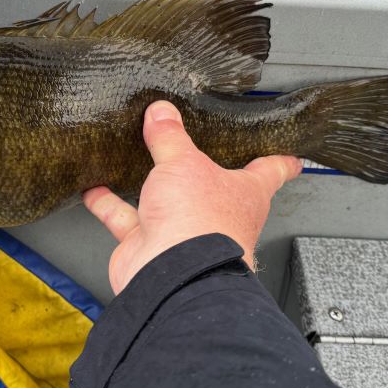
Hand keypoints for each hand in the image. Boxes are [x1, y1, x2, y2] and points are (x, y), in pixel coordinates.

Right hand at [84, 101, 301, 294]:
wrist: (171, 275)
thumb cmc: (200, 225)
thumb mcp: (185, 163)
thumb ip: (170, 137)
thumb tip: (162, 113)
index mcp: (245, 192)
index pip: (272, 170)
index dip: (281, 158)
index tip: (293, 154)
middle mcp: (216, 212)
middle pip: (212, 184)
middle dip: (200, 169)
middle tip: (192, 146)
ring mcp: (182, 229)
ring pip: (164, 200)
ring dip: (147, 183)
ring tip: (132, 156)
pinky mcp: (150, 244)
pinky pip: (126, 218)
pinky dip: (108, 203)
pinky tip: (95, 187)